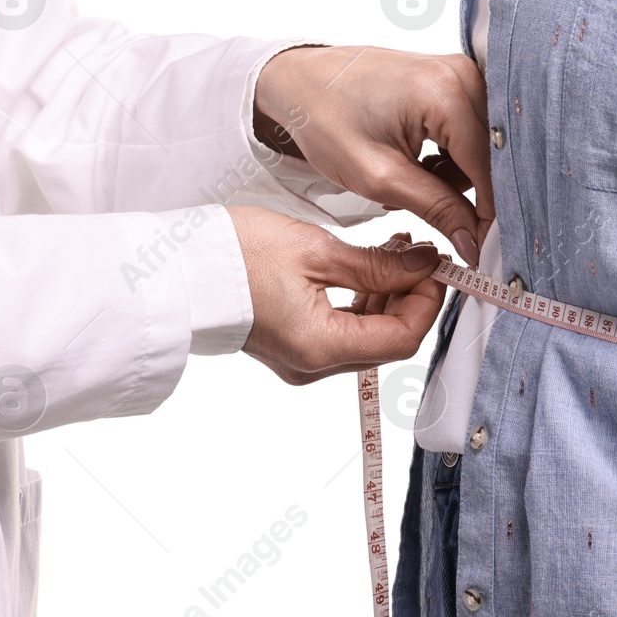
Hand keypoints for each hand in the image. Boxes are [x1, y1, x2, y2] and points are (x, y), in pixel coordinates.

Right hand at [230, 207, 446, 384]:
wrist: (179, 267)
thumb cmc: (235, 254)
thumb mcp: (317, 251)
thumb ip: (378, 264)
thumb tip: (425, 265)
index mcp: (320, 347)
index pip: (402, 339)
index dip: (428, 303)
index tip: (437, 266)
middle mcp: (313, 365)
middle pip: (389, 340)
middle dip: (413, 297)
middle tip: (421, 253)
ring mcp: (302, 359)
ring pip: (370, 335)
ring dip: (391, 295)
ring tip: (397, 250)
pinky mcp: (294, 345)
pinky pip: (345, 330)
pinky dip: (365, 301)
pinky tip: (371, 266)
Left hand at [253, 46, 491, 264]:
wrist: (300, 81)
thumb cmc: (325, 117)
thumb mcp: (379, 177)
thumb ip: (435, 209)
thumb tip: (474, 241)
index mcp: (445, 93)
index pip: (489, 167)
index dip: (488, 214)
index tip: (480, 248)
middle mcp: (462, 74)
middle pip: (491, 155)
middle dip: (465, 190)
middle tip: (426, 206)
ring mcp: (460, 72)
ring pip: (482, 147)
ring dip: (454, 174)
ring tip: (410, 177)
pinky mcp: (454, 78)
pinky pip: (470, 130)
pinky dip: (449, 155)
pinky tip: (418, 159)